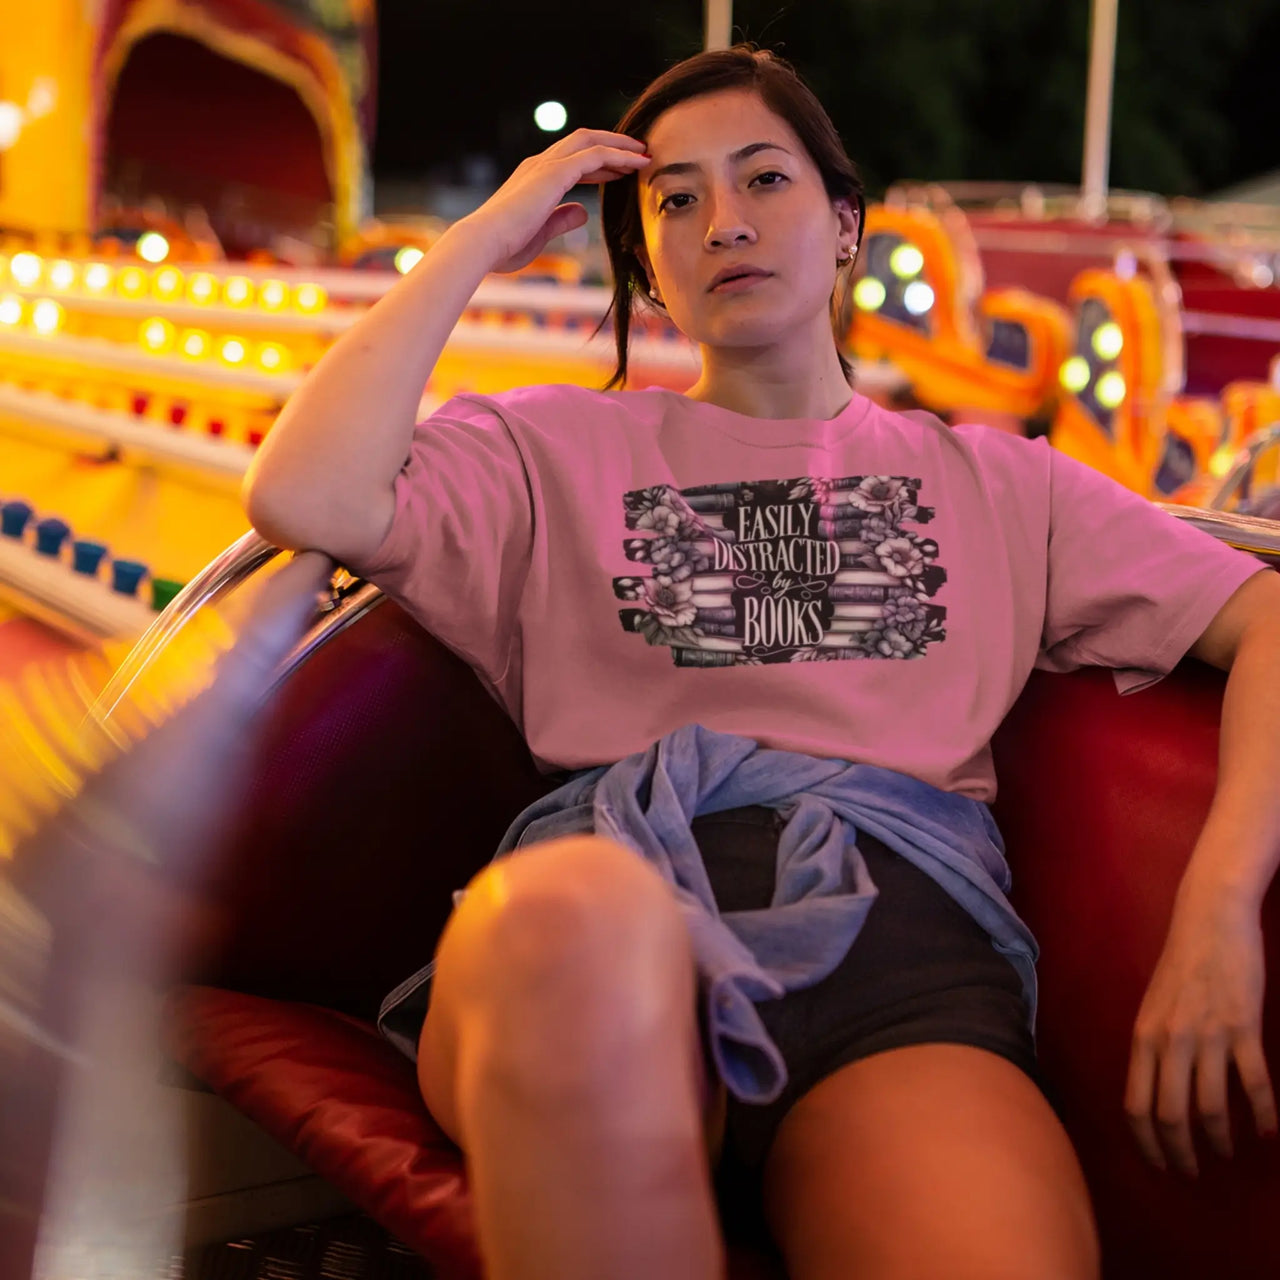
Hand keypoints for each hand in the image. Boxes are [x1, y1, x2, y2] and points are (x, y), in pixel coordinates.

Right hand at [461, 128, 649, 273]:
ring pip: (591, 142)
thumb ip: (561, 219)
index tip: (621, 170)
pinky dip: (619, 156)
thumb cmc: (505, 246)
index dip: (599, 163)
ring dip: (621, 146)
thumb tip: (583, 212)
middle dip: (613, 144)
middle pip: (583, 141)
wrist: (483, 243)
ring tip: (645, 153)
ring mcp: (546, 165)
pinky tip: (638, 162)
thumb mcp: (541, 233)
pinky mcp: (555, 172)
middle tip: (640, 152)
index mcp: (533, 178)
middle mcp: (539, 164)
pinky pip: (595, 155)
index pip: (572, 160)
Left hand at [1125, 888, 1277, 1174]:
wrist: (1210, 919)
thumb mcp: (1152, 1006)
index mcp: (1143, 1036)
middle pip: (1169, 1115)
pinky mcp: (1244, 1028)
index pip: (1135, 1105)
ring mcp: (1208, 1035)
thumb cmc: (1180, 963)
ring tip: (1226, 1153)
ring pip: (1211, 1108)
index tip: (1159, 1164)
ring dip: (1219, 1140)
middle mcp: (1170, 1040)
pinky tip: (1268, 1132)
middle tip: (1191, 1172)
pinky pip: (1254, 1085)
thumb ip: (1152, 1046)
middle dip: (1180, 1152)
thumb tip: (1154, 1090)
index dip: (1146, 1143)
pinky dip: (1263, 1116)